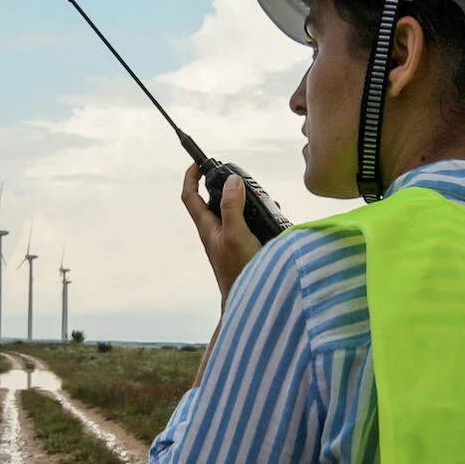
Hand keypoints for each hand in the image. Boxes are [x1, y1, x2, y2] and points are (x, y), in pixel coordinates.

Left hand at [182, 163, 261, 305]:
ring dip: (251, 203)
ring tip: (267, 202)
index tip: (199, 163)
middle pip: (217, 199)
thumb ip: (231, 207)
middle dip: (231, 187)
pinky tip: (274, 220)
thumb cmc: (237, 271)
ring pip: (237, 211)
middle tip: (246, 182)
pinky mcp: (244, 246)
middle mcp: (217, 230)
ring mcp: (230, 238)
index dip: (191, 176)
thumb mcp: (235, 234)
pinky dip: (261, 217)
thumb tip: (231, 180)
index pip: (190, 195)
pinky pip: (250, 224)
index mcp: (207, 226)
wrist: (247, 300)